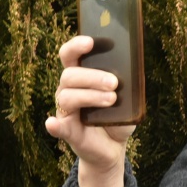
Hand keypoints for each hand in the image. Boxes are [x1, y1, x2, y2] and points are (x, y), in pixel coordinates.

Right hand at [44, 34, 133, 186]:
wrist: (114, 145)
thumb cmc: (118, 115)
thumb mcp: (128, 97)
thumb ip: (128, 83)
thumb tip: (133, 69)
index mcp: (81, 76)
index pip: (70, 55)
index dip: (76, 46)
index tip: (90, 42)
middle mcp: (68, 90)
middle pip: (70, 75)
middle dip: (92, 76)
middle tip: (114, 82)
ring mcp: (65, 110)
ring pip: (68, 96)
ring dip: (90, 96)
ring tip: (112, 100)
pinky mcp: (67, 130)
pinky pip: (57, 126)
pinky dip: (54, 125)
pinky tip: (53, 123)